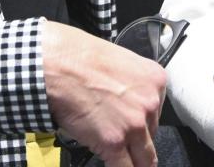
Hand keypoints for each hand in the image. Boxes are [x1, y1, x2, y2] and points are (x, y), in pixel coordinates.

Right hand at [44, 20, 167, 166]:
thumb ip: (131, 86)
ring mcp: (134, 125)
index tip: (135, 128)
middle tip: (127, 145)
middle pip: (152, 135)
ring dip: (134, 161)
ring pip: (145, 158)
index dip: (142, 122)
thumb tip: (125, 103)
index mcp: (154, 81)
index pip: (156, 113)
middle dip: (139, 142)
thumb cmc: (78, 57)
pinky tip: (113, 163)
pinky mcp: (113, 142)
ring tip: (124, 160)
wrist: (57, 65)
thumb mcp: (120, 62)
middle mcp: (150, 103)